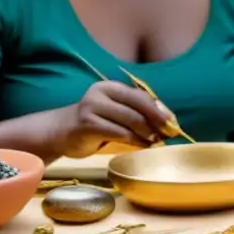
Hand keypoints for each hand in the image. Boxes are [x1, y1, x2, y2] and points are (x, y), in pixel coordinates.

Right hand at [54, 81, 174, 157]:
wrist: (59, 132)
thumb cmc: (93, 122)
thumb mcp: (114, 111)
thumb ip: (135, 111)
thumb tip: (168, 120)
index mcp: (110, 87)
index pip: (141, 95)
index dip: (159, 109)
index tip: (173, 122)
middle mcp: (101, 93)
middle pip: (138, 106)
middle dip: (157, 120)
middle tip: (169, 133)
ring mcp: (92, 108)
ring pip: (130, 120)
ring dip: (148, 133)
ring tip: (157, 142)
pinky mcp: (87, 126)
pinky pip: (119, 133)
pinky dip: (136, 141)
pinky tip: (144, 146)